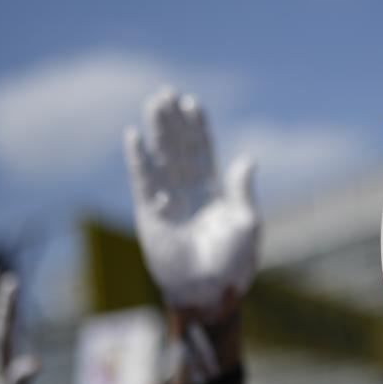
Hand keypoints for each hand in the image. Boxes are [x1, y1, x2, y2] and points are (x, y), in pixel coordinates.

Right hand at [124, 86, 258, 314]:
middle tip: (165, 92)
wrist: (208, 291)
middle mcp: (190, 194)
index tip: (192, 103)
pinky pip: (144, 181)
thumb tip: (247, 158)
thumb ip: (243, 190)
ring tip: (153, 103)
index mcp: (214, 195)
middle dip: (174, 122)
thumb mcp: (246, 223)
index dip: (198, 129)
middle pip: (180, 149)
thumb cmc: (233, 263)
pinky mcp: (151, 214)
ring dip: (158, 131)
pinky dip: (140, 159)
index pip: (204, 153)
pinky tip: (135, 135)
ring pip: (162, 158)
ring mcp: (169, 202)